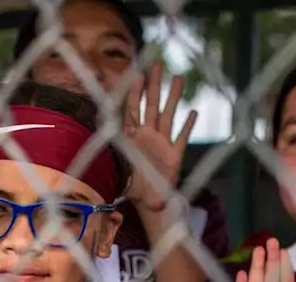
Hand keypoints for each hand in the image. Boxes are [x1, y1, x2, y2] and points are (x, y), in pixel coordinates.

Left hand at [123, 63, 196, 212]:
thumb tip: (100, 161)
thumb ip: (114, 166)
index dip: (134, 93)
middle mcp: (148, 136)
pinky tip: (194, 112)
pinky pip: (182, 138)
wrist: (149, 202)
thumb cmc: (133, 188)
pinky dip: (188, 126)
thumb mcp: (120, 176)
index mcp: (133, 138)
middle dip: (155, 85)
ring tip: (179, 78)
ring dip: (174, 98)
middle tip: (157, 64)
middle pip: (152, 105)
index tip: (136, 74)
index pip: (133, 110)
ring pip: (168, 116)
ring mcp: (163, 144)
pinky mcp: (175, 156)